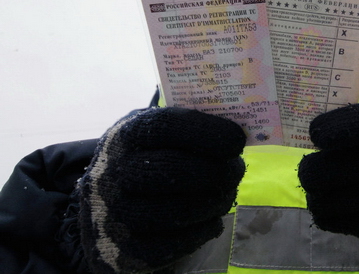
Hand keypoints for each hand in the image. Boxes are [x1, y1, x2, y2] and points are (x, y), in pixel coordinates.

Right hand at [78, 107, 245, 273]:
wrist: (103, 204)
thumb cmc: (143, 158)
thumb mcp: (153, 133)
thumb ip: (187, 127)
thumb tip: (236, 128)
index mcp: (126, 135)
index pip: (166, 127)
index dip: (207, 133)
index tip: (237, 140)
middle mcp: (116, 173)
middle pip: (176, 171)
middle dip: (218, 171)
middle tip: (237, 170)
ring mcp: (118, 214)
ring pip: (180, 210)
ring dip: (215, 201)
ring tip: (227, 193)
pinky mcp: (128, 249)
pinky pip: (176, 243)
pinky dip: (203, 230)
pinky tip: (212, 218)